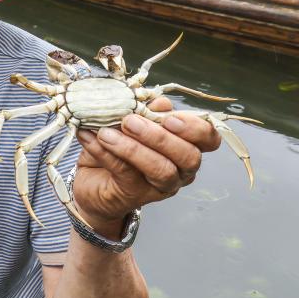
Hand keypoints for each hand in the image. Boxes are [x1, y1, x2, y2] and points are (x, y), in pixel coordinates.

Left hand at [72, 97, 222, 235]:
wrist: (90, 179)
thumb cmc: (116, 146)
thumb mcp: (131, 123)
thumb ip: (147, 112)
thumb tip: (160, 102)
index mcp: (186, 146)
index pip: (208, 139)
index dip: (196, 128)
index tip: (170, 118)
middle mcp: (181, 170)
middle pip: (188, 156)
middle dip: (160, 137)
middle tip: (130, 121)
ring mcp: (160, 186)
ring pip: (161, 169)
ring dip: (133, 148)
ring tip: (106, 133)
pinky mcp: (135, 195)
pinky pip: (126, 172)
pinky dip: (106, 153)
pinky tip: (91, 138)